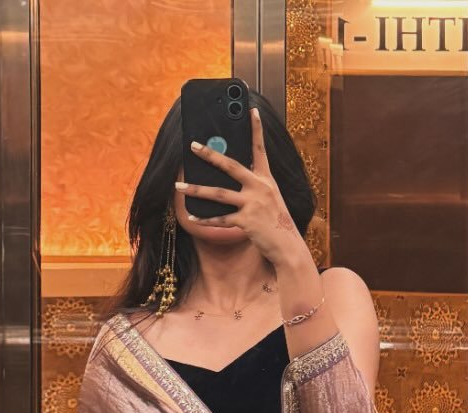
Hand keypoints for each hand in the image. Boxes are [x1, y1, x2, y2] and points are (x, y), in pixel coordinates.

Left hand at [176, 107, 309, 266]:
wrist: (288, 246)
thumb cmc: (277, 223)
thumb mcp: (270, 199)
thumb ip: (253, 187)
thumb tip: (229, 179)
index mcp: (267, 179)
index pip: (260, 149)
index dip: (256, 129)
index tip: (251, 110)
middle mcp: (260, 187)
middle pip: (230, 166)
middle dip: (210, 155)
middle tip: (193, 145)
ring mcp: (253, 204)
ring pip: (218, 193)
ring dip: (196, 189)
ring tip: (179, 185)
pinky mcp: (246, 222)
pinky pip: (219, 219)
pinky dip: (204, 219)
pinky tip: (191, 216)